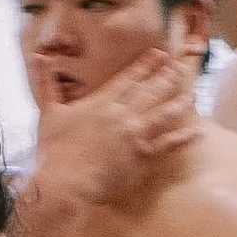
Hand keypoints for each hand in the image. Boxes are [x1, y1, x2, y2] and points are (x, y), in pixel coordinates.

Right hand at [35, 51, 199, 205]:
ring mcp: (135, 136)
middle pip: (150, 92)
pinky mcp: (142, 158)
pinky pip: (168, 145)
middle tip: (181, 66)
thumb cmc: (55, 150)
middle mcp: (122, 115)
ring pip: (163, 114)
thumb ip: (48, 82)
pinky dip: (183, 138)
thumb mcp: (49, 112)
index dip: (146, 65)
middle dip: (167, 77)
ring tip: (193, 93)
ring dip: (179, 102)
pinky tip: (197, 131)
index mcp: (102, 102)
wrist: (66, 182)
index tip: (159, 54)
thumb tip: (39, 56)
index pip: (128, 79)